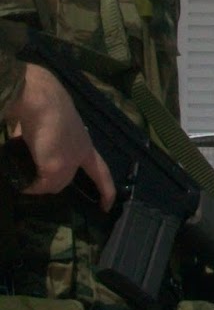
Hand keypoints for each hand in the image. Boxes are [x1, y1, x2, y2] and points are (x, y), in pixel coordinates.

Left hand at [3, 62, 114, 209]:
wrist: (37, 101)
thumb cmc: (54, 134)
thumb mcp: (57, 167)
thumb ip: (52, 183)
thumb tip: (35, 187)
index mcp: (86, 153)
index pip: (102, 175)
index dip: (106, 192)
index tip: (105, 208)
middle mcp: (73, 145)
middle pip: (70, 170)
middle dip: (60, 182)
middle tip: (43, 192)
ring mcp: (53, 134)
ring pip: (47, 160)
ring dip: (37, 170)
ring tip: (23, 179)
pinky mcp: (33, 128)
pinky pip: (29, 148)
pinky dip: (22, 157)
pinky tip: (11, 162)